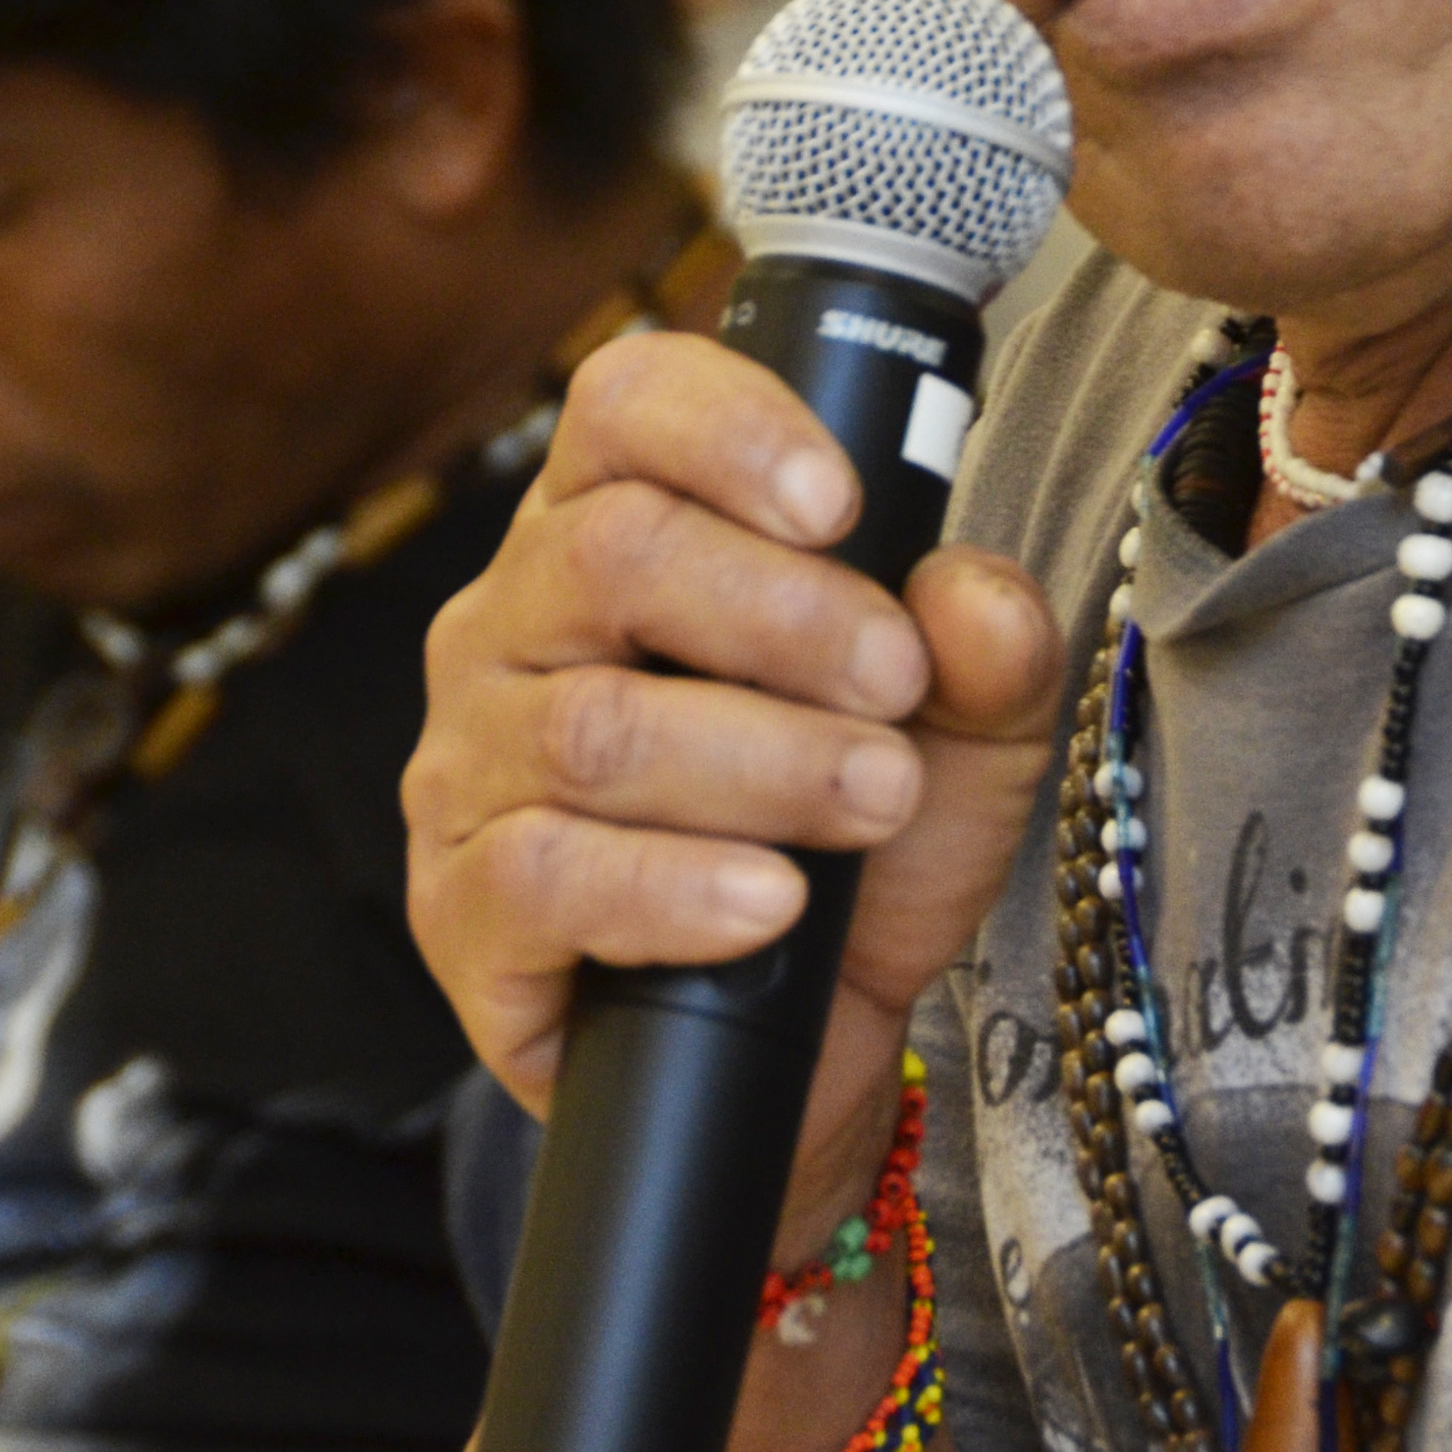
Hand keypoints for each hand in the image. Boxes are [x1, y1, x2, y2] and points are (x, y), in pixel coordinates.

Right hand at [407, 329, 1068, 1234]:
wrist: (815, 1043)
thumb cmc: (861, 848)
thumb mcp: (967, 737)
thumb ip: (990, 652)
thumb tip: (972, 594)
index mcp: (615, 531)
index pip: (625, 407)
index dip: (728, 429)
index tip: (842, 503)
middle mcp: (514, 627)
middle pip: (611, 555)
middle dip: (785, 617)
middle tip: (897, 686)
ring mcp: (468, 767)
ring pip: (591, 727)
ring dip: (763, 761)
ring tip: (877, 799)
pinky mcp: (461, 910)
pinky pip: (542, 875)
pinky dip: (674, 888)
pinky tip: (768, 904)